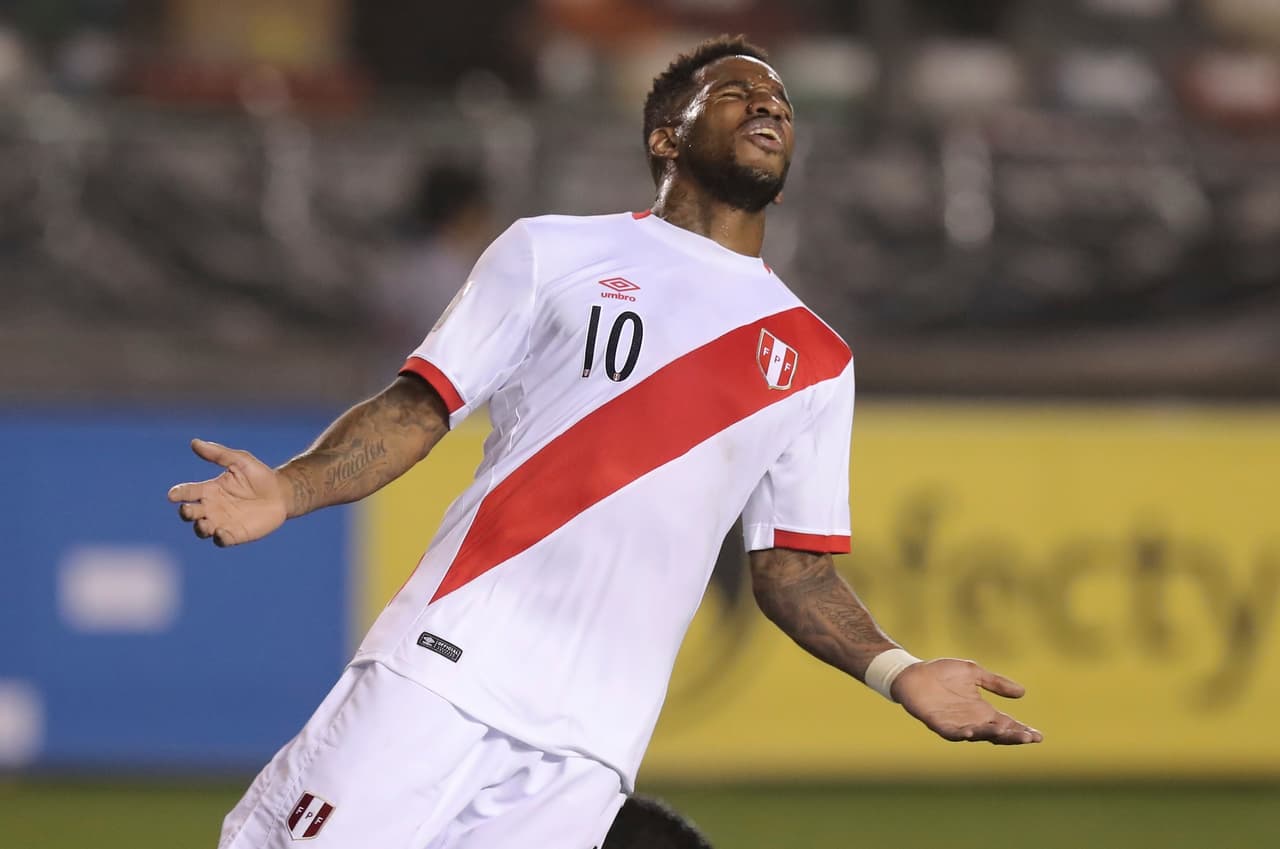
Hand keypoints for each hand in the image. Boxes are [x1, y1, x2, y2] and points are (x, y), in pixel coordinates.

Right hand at [168, 439, 287, 546]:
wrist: (282, 493)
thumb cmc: (259, 476)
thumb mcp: (240, 461)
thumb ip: (218, 454)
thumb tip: (194, 442)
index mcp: (209, 489)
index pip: (187, 492)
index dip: (178, 493)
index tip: (173, 495)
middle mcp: (211, 507)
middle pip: (190, 513)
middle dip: (186, 512)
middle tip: (188, 510)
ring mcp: (222, 522)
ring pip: (202, 529)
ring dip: (200, 528)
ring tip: (203, 524)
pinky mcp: (235, 534)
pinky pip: (222, 540)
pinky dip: (218, 538)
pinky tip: (220, 533)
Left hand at [890, 658, 1042, 744]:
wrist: (913, 673)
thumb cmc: (942, 672)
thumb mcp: (973, 673)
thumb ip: (995, 683)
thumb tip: (1023, 692)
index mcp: (982, 711)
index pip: (1007, 724)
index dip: (1022, 731)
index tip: (1039, 736)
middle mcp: (972, 721)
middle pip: (996, 733)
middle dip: (1013, 736)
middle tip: (1029, 737)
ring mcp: (955, 724)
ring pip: (977, 735)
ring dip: (991, 735)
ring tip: (1006, 733)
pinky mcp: (938, 723)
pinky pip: (951, 733)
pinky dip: (961, 734)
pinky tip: (971, 732)